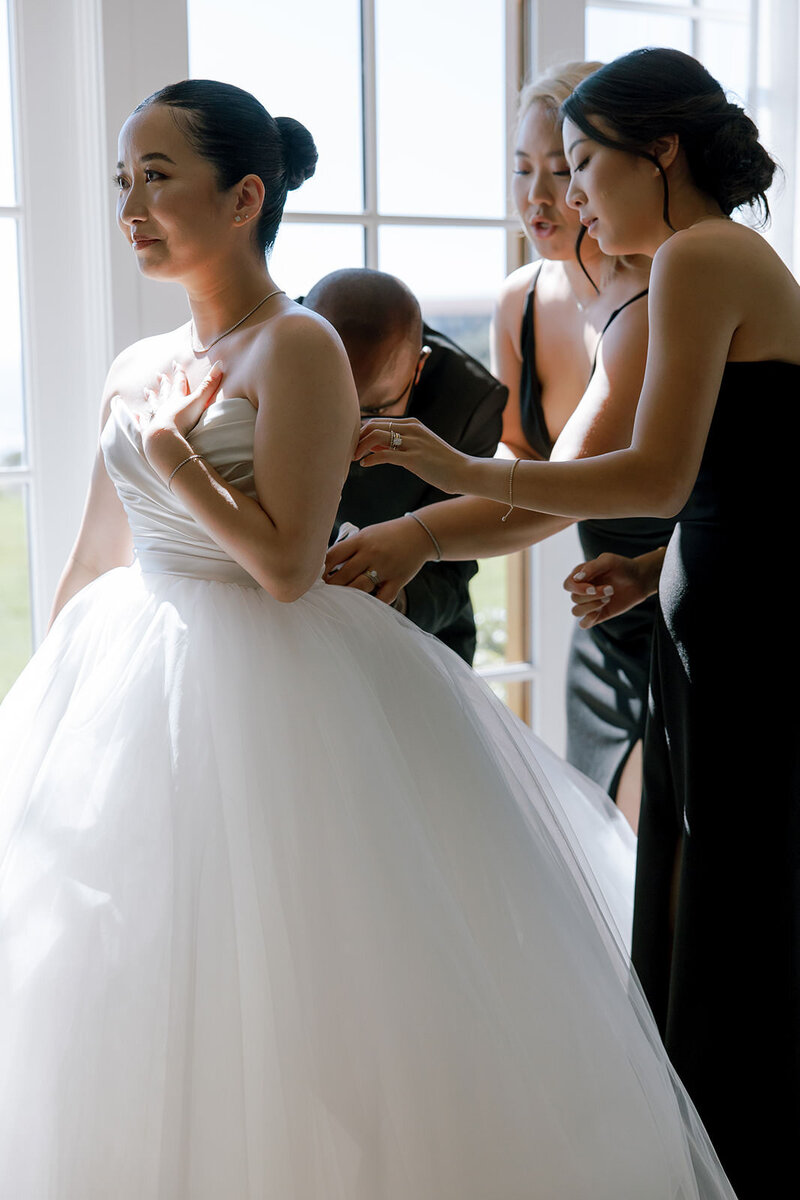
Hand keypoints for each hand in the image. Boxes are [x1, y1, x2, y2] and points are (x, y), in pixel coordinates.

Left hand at [138, 362, 223, 460]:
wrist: (165, 438)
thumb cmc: (182, 420)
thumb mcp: (199, 401)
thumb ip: (209, 385)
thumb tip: (219, 363)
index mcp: (178, 400)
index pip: (179, 383)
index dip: (179, 373)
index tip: (175, 364)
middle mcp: (165, 406)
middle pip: (165, 392)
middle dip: (164, 383)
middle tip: (158, 374)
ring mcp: (155, 418)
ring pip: (153, 405)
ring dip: (151, 398)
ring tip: (146, 391)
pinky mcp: (148, 431)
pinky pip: (142, 423)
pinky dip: (139, 418)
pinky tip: (135, 414)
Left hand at [323, 515, 431, 604]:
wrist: (419, 534)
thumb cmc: (387, 536)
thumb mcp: (366, 535)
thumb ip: (349, 549)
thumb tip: (324, 566)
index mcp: (360, 540)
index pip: (333, 556)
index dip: (319, 570)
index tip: (312, 578)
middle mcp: (371, 554)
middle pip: (343, 575)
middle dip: (330, 587)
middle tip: (321, 595)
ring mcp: (385, 568)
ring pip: (359, 588)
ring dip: (347, 596)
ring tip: (338, 602)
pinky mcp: (398, 580)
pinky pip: (382, 598)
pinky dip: (372, 604)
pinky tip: (363, 606)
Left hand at [355, 417, 470, 493]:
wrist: (463, 471)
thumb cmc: (440, 463)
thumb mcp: (419, 448)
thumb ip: (397, 444)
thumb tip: (373, 446)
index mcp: (412, 424)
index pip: (379, 422)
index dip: (362, 432)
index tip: (354, 445)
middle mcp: (411, 429)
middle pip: (374, 425)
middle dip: (358, 438)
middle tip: (349, 452)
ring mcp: (413, 442)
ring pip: (377, 437)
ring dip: (361, 447)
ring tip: (354, 459)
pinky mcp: (414, 458)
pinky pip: (385, 454)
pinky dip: (371, 459)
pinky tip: (364, 465)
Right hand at [563, 550, 660, 628]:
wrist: (639, 579)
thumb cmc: (622, 567)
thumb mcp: (609, 560)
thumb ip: (592, 567)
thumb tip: (577, 579)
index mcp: (580, 576)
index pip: (568, 585)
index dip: (577, 588)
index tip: (593, 587)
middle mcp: (582, 590)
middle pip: (574, 598)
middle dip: (592, 596)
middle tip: (610, 589)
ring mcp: (589, 604)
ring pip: (576, 611)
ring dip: (592, 606)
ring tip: (608, 598)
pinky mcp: (598, 615)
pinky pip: (583, 624)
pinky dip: (588, 620)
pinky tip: (600, 612)